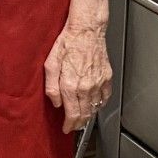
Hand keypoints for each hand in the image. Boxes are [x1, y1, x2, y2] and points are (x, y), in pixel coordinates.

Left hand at [44, 0, 111, 131]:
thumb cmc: (68, 41)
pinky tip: (94, 102)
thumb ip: (51, 86)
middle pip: (84, 114)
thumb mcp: (50, 62)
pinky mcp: (107, 77)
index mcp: (71, 85)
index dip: (69, 125)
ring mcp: (98, 82)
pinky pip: (105, 97)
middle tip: (74, 126)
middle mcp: (86, 86)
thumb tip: (55, 102)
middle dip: (78, 123)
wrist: (87, 29)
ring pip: (95, 107)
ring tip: (82, 117)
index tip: (66, 128)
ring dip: (88, 115)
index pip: (72, 114)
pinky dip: (100, 103)